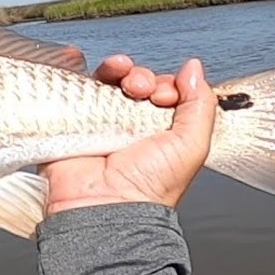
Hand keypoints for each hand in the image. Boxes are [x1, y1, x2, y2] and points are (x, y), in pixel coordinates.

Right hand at [40, 54, 217, 214]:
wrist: (106, 204)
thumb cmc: (149, 188)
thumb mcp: (191, 145)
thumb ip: (200, 105)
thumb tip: (194, 69)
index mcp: (160, 132)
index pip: (164, 91)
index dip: (166, 86)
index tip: (165, 97)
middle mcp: (131, 126)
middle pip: (136, 82)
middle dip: (141, 77)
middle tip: (141, 90)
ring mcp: (101, 123)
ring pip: (108, 82)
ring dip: (117, 71)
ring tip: (122, 80)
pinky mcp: (74, 122)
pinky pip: (79, 89)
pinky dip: (88, 76)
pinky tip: (100, 75)